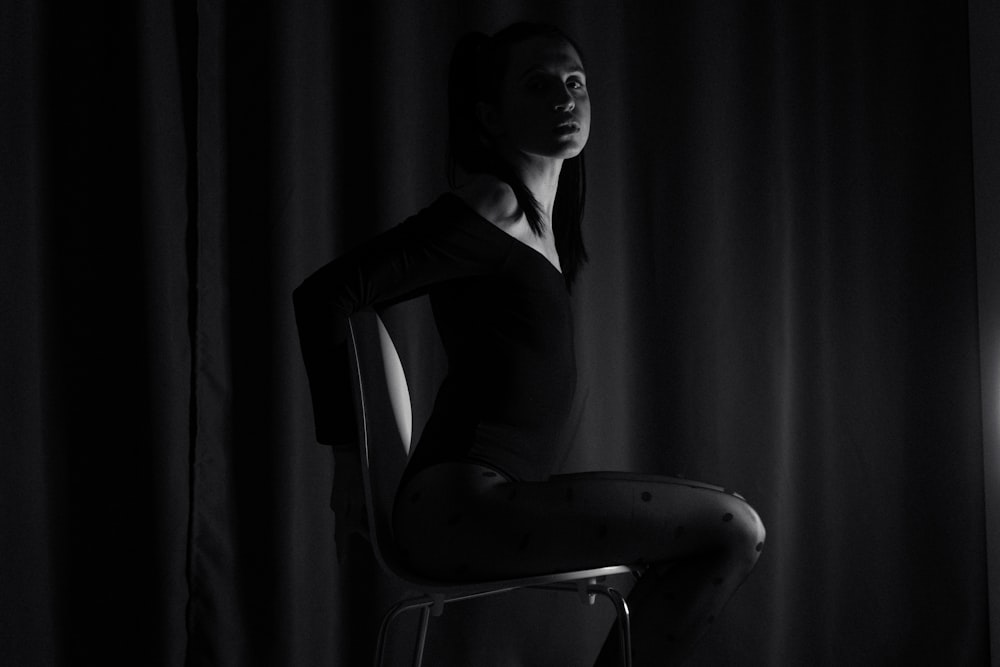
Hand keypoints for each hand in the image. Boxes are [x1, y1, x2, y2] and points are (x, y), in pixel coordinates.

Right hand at [330, 448, 369, 563]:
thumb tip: (354, 530)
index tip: (340, 562)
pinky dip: (359, 513)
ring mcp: (340, 499)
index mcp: (340, 509)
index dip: (341, 549)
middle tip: (360, 548)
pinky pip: (352, 508)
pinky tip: (368, 513)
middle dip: (352, 538)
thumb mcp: (358, 496)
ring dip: (359, 524)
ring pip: (350, 517)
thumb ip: (356, 514)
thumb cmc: (355, 473)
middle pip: (346, 527)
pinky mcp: (344, 493)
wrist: (347, 452)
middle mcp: (338, 506)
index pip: (340, 535)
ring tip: (370, 532)